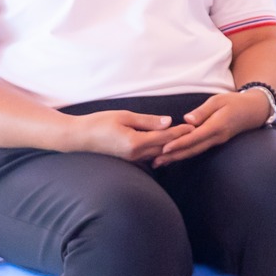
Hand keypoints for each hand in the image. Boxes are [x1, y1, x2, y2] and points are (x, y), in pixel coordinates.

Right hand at [67, 110, 194, 162]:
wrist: (78, 137)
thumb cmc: (98, 123)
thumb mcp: (124, 116)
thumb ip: (148, 121)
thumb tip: (168, 121)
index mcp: (136, 142)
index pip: (164, 137)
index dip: (180, 131)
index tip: (194, 125)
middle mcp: (136, 154)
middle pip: (165, 147)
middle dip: (180, 140)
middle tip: (197, 131)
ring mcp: (132, 158)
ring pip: (159, 153)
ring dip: (172, 146)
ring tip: (187, 138)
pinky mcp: (129, 159)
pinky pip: (150, 155)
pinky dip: (161, 149)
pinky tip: (168, 145)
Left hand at [151, 89, 270, 167]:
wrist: (255, 111)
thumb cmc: (235, 102)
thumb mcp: (219, 100)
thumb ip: (203, 111)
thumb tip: (187, 120)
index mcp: (217, 126)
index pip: (195, 137)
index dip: (179, 143)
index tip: (164, 148)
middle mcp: (217, 137)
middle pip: (192, 149)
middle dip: (173, 156)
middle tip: (155, 162)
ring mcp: (217, 141)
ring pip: (194, 151)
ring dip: (177, 158)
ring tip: (159, 162)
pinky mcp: (216, 142)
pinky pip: (198, 149)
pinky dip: (185, 153)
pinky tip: (174, 156)